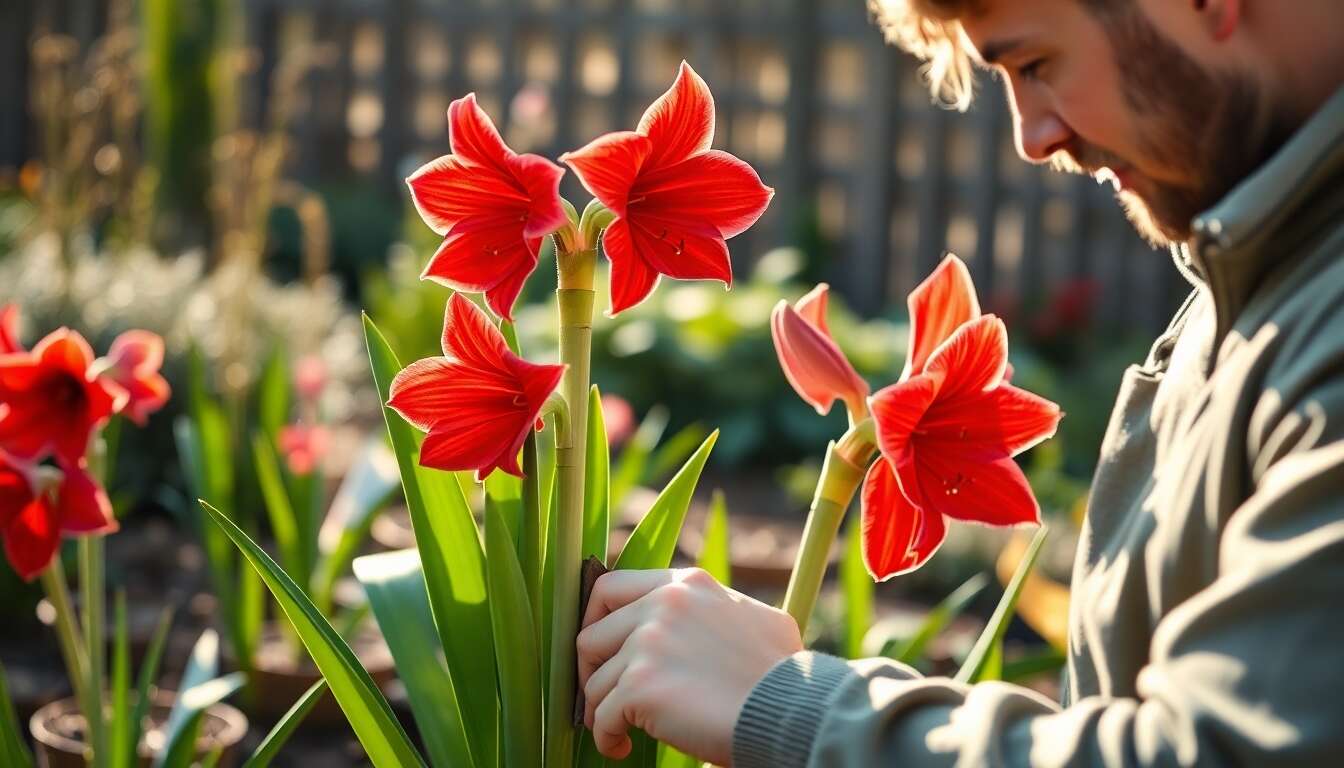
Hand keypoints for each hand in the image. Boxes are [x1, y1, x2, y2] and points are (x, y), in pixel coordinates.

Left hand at [576, 567, 802, 761]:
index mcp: (686, 585)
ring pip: (595, 682)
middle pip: (591, 635)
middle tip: (604, 693)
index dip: (595, 619)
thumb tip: (706, 617)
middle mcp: (662, 605)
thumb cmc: (782, 674)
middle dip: (590, 670)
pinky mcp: (640, 687)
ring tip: (618, 729)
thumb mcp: (753, 617)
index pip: (610, 586)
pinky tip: (622, 747)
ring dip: (601, 711)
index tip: (601, 648)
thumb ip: (715, 609)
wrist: (790, 709)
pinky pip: (602, 716)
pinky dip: (606, 736)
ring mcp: (648, 644)